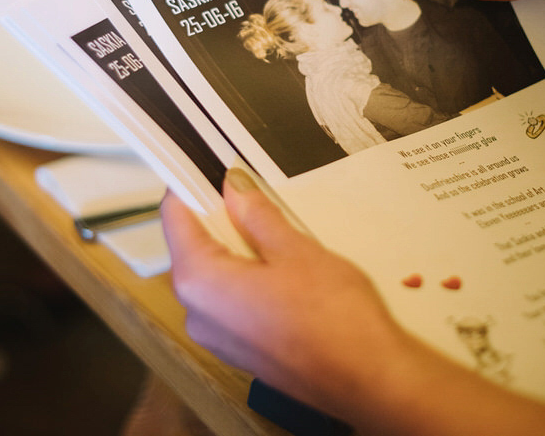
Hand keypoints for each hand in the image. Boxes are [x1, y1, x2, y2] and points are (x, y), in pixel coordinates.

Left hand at [162, 174, 544, 435]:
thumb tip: (232, 185)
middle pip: (193, 246)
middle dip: (219, 215)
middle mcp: (197, 313)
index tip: (209, 163)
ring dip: (238, 246)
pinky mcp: (242, 351)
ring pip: (215, 274)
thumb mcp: (296, 250)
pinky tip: (284, 262)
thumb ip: (257, 215)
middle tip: (252, 187)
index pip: (175, 218)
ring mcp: (218, 338)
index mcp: (200, 282)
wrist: (370, 380)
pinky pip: (231, 301)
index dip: (190, 186)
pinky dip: (248, 275)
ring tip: (276, 222)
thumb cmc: (333, 315)